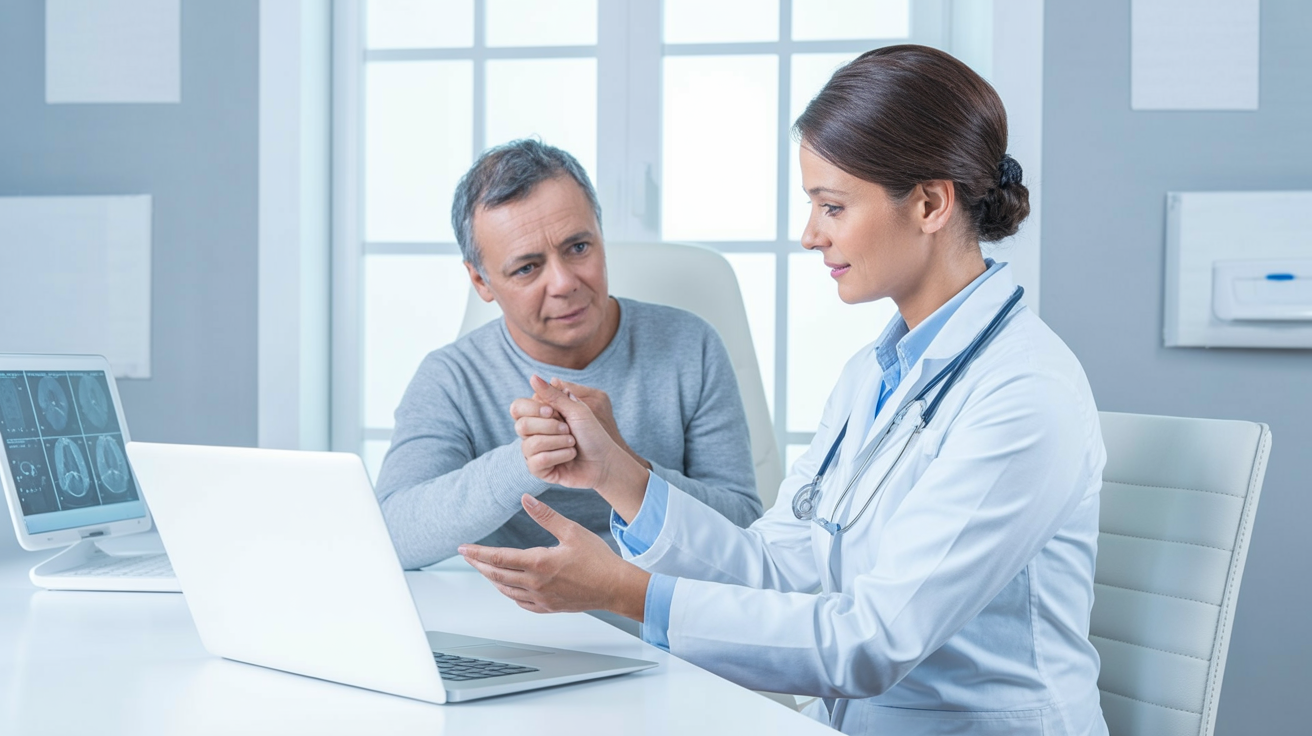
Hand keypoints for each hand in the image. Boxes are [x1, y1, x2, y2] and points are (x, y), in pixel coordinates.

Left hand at [459, 495, 649, 619]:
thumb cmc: (598, 560)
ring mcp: (541, 598)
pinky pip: (520, 602)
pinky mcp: (549, 607)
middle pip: (496, 575)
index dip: (478, 553)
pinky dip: (509, 593)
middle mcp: (536, 584)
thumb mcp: (572, 531)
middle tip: (468, 556)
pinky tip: (509, 587)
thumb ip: (545, 516)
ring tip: (484, 569)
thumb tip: (526, 500)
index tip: (463, 548)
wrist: (615, 587)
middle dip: (479, 565)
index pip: (499, 558)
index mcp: (539, 564)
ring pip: (506, 590)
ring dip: (492, 579)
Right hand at [511, 379, 650, 469]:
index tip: (555, 412)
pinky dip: (559, 457)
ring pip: (529, 445)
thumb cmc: (594, 434)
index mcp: (540, 416)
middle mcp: (534, 433)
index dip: (534, 409)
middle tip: (570, 431)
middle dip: (551, 427)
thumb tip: (533, 377)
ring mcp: (535, 452)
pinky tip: (570, 457)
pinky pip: (535, 463)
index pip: (518, 407)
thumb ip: (553, 395)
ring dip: (558, 443)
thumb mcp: (576, 410)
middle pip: (522, 426)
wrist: (606, 460)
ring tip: (573, 445)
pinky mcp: (539, 470)